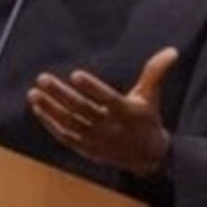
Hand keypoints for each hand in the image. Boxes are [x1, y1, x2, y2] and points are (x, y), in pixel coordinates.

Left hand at [28, 47, 178, 176]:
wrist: (146, 157)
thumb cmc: (146, 119)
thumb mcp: (152, 96)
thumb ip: (156, 72)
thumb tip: (172, 50)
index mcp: (127, 112)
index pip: (107, 99)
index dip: (92, 88)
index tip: (76, 75)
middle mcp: (109, 127)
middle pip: (82, 110)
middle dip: (61, 94)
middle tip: (43, 78)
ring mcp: (95, 139)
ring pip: (69, 123)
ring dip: (50, 108)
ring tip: (34, 92)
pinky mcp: (85, 148)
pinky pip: (64, 135)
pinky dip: (50, 123)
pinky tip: (38, 108)